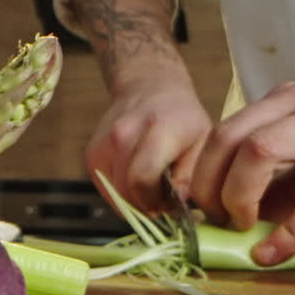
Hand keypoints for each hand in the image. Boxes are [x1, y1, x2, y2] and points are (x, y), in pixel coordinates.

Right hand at [85, 76, 211, 213]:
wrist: (150, 88)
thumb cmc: (181, 117)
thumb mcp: (202, 142)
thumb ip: (192, 176)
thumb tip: (177, 205)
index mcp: (157, 129)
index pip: (143, 179)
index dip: (155, 202)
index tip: (167, 205)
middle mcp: (124, 133)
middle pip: (126, 190)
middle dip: (145, 204)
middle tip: (161, 200)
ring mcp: (104, 143)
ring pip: (113, 193)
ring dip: (132, 200)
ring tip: (150, 187)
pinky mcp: (92, 153)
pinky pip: (104, 188)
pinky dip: (120, 192)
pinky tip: (135, 180)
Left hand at [190, 76, 294, 264]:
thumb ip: (282, 173)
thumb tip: (240, 219)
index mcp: (285, 100)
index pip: (222, 131)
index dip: (202, 174)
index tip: (201, 209)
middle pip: (228, 138)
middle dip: (209, 187)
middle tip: (217, 222)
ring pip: (259, 153)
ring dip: (238, 198)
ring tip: (244, 230)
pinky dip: (288, 232)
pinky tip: (275, 253)